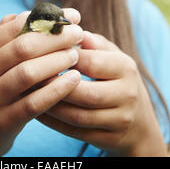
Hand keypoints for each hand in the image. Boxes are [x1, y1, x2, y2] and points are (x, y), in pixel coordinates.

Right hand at [0, 9, 83, 155]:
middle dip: (56, 38)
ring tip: (76, 55)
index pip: (16, 24)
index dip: (48, 18)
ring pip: (28, 73)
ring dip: (57, 61)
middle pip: (24, 47)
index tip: (73, 16)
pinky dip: (57, 89)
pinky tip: (74, 80)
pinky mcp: (3, 121)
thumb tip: (48, 12)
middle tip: (78, 34)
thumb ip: (13, 33)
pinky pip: (34, 103)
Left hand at [37, 31, 167, 155]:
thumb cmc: (117, 78)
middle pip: (85, 93)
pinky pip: (75, 133)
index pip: (92, 62)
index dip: (65, 58)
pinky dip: (54, 122)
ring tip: (29, 93)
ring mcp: (119, 120)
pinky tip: (38, 109)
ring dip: (50, 105)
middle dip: (54, 85)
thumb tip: (71, 28)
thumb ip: (92, 42)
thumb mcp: (112, 55)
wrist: (140, 122)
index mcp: (126, 68)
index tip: (41, 52)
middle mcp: (126, 95)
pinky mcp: (109, 140)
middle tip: (30, 75)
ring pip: (78, 116)